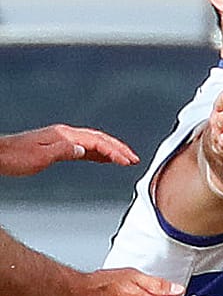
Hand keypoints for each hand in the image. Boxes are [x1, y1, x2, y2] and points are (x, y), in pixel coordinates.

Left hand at [0, 125, 137, 174]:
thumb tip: (84, 150)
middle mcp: (65, 135)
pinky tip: (104, 159)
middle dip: (118, 149)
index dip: (114, 150)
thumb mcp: (40, 156)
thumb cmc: (16, 157)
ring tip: (126, 159)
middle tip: (134, 159)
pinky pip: (84, 148)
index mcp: (63, 136)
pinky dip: (98, 153)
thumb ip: (63, 152)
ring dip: (111, 150)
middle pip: (98, 139)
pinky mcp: (59, 147)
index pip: (96, 141)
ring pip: (93, 143)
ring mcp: (62, 140)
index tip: (128, 160)